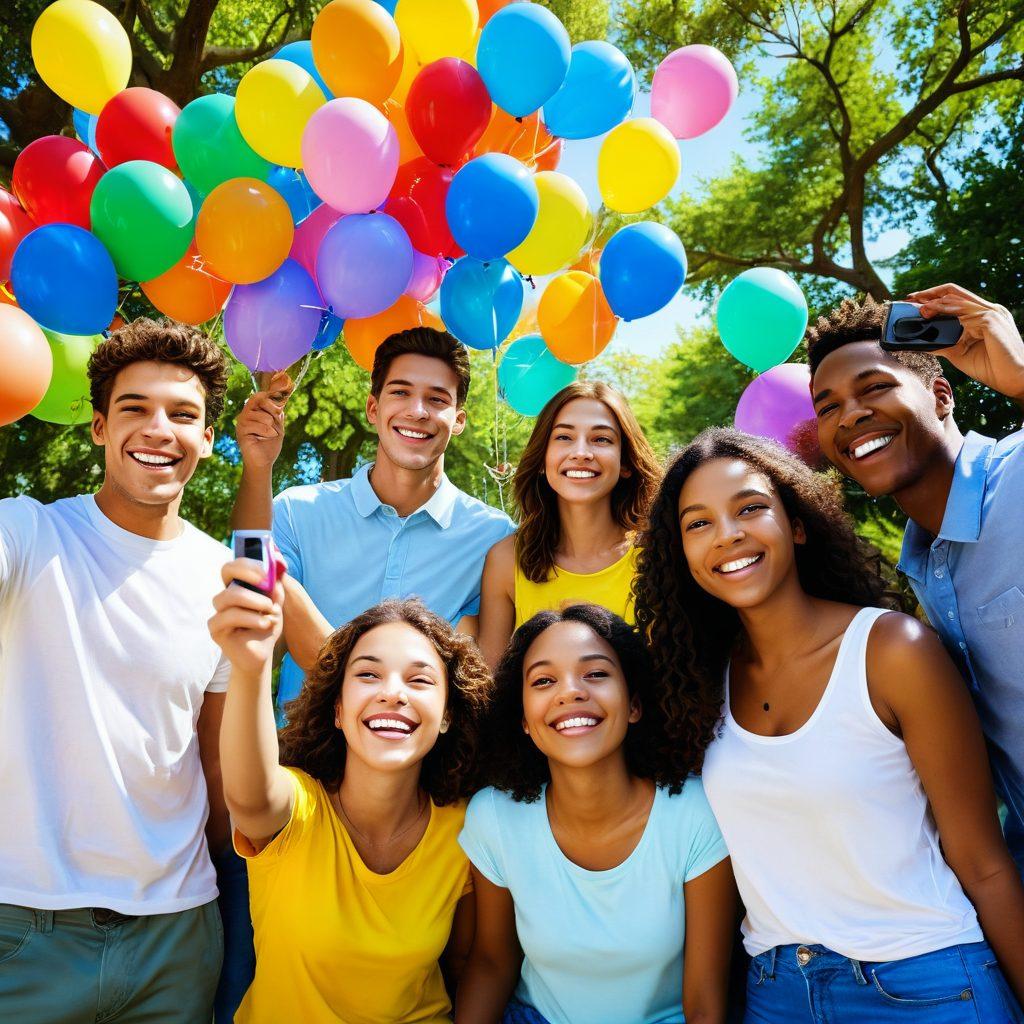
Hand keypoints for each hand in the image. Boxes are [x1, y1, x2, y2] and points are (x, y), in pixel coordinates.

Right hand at [208, 556, 286, 677]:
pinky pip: (230, 616)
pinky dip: (251, 618)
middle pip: (228, 575)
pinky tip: (265, 624)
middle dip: (251, 577)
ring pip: (230, 595)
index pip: (232, 567)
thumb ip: (275, 587)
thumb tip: (277, 566)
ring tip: (272, 611)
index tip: (267, 572)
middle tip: (269, 586)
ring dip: (255, 601)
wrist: (262, 653)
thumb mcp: (276, 604)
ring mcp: (218, 612)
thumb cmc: (266, 626)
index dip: (247, 564)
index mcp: (236, 588)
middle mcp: (224, 597)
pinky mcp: (215, 629)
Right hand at [236, 391, 285, 469]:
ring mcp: (242, 422)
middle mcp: (246, 414)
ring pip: (264, 417)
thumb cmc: (270, 443)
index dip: (270, 395)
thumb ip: (277, 413)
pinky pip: (259, 426)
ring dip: (271, 428)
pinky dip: (267, 434)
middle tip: (274, 424)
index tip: (279, 397)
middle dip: (274, 412)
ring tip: (268, 435)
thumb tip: (281, 398)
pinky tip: (263, 439)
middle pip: (261, 401)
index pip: (258, 396)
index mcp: (253, 411)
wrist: (264, 461)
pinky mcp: (240, 431)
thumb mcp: (277, 426)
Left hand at [907, 283, 1023, 401]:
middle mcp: (989, 310)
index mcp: (984, 315)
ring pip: (956, 299)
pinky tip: (931, 314)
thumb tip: (921, 342)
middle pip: (955, 292)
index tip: (915, 302)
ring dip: (934, 303)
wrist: (1014, 379)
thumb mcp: (960, 353)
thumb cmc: (991, 368)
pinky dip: (945, 312)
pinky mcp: (991, 320)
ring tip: (917, 308)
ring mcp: (991, 312)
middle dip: (930, 293)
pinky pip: (963, 312)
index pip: (956, 298)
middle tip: (910, 299)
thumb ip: (943, 343)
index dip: (934, 297)